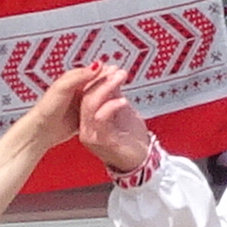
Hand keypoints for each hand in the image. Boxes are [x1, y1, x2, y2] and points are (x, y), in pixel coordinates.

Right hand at [75, 65, 159, 186]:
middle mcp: (86, 127)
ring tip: (119, 78)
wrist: (141, 160)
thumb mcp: (122, 110)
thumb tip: (111, 75)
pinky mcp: (102, 141)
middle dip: (100, 79)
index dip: (95, 78)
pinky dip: (112, 105)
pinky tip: (122, 100)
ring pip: (90, 105)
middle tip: (114, 69)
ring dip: (106, 88)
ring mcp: (92, 135)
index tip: (107, 66)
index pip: (84, 94)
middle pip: (85, 97)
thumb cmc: (131, 138)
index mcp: (88, 119)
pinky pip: (101, 118)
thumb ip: (114, 95)